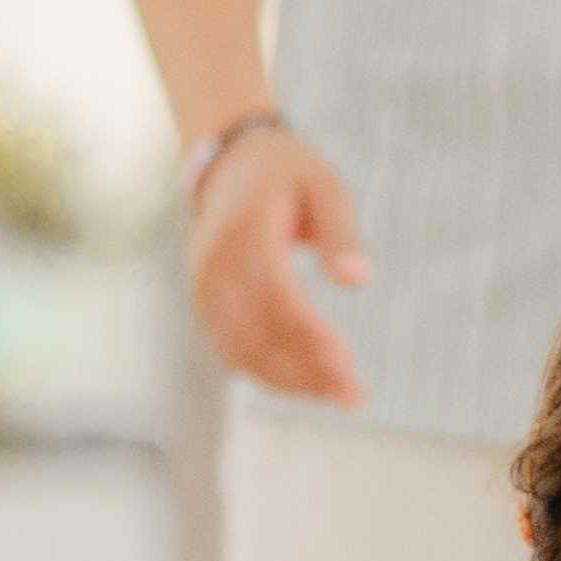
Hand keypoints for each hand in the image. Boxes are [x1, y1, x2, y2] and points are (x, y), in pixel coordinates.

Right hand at [183, 120, 368, 402]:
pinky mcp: (204, 305)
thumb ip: (341, 233)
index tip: (347, 362)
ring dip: (291, 381)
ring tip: (343, 395)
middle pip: (256, 333)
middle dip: (306, 370)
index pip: (275, 295)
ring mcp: (202, 289)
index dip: (309, 333)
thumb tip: (358, 281)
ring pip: (243, 352)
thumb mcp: (325, 186)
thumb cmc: (288, 175)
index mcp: (243, 232)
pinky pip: (233, 351)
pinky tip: (311, 385)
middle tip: (355, 393)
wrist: (229, 164)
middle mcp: (214, 266)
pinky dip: (271, 373)